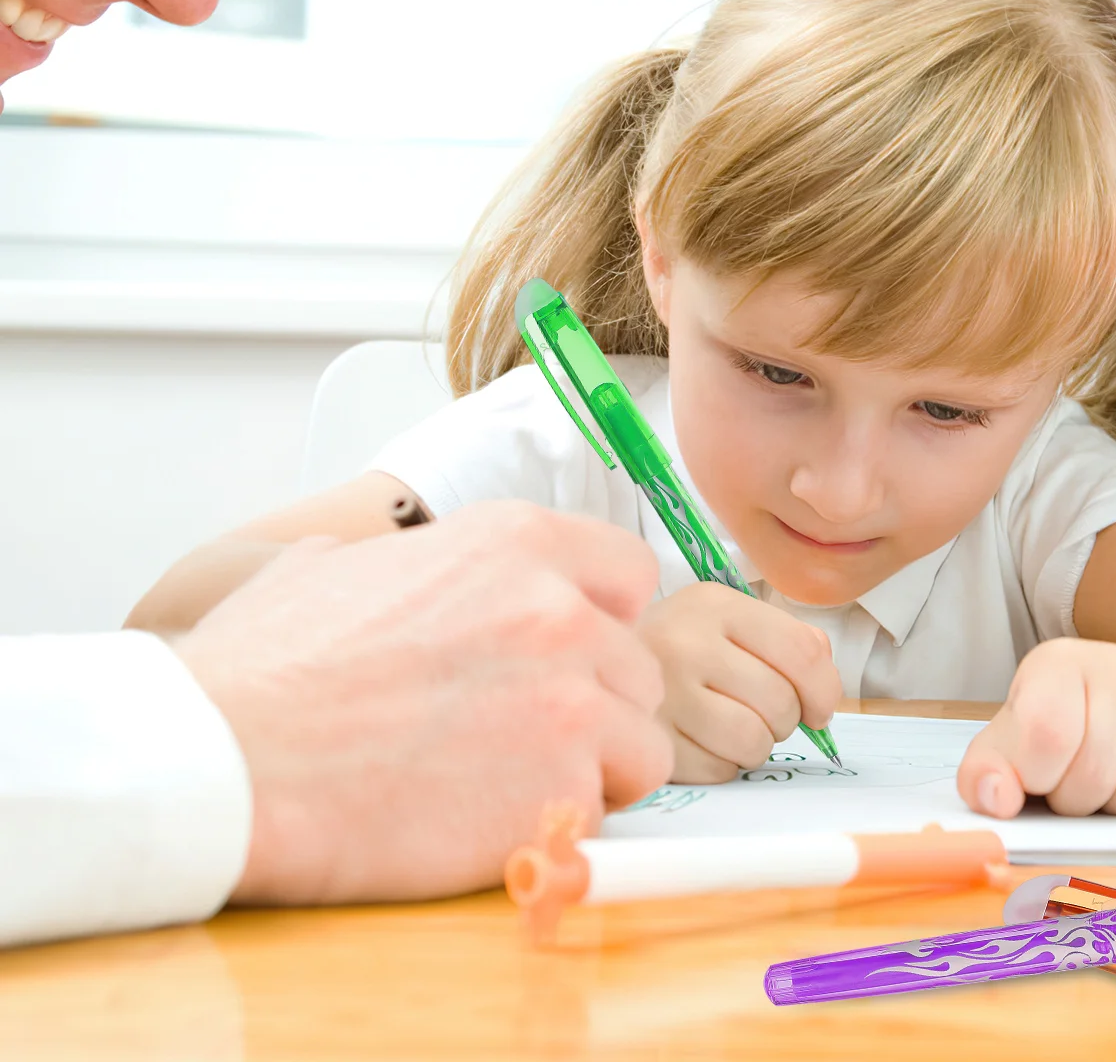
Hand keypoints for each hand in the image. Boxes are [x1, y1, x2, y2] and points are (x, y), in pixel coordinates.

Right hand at [173, 501, 672, 904]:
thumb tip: (390, 564)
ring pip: (640, 744)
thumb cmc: (262, 669)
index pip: (630, 573)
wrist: (225, 763)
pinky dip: (558, 825)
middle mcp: (561, 610)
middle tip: (522, 733)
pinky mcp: (559, 792)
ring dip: (590, 768)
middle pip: (638, 666)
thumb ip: (403, 559)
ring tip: (509, 784)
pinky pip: (600, 813)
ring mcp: (570, 702)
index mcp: (515, 541)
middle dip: (595, 701)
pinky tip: (487, 823)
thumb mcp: (333, 566)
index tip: (573, 654)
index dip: (604, 618)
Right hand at [637, 583, 841, 782]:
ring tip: (732, 726)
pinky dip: (722, 763)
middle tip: (761, 712)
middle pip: (781, 702)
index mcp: (715, 604)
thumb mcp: (731, 621)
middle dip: (785, 718)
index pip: (801, 651)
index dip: (825, 689)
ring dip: (756, 744)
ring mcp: (662, 694)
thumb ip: (789, 640)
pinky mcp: (649, 741)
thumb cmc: (681, 646)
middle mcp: (685, 642)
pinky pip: (718, 769)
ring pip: (754, 740)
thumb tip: (824, 689)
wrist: (598, 666)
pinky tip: (702, 740)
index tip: (819, 708)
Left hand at [957, 638, 1115, 818]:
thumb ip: (987, 771)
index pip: (1048, 730)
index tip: (1036, 778)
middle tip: (1073, 784)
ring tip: (1107, 783)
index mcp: (1056, 663)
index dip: (1038, 776)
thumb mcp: (1012, 740)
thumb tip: (994, 799)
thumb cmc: (1062, 728)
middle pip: (1098, 768)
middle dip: (1078, 798)